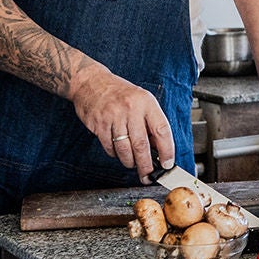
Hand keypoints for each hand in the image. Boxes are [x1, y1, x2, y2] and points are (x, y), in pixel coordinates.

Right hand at [69, 66, 175, 181]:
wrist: (91, 82)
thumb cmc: (120, 93)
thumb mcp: (142, 100)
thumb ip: (151, 122)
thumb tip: (159, 148)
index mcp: (146, 102)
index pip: (162, 130)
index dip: (167, 150)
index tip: (167, 164)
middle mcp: (131, 109)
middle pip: (142, 145)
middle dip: (146, 166)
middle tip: (148, 176)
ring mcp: (113, 117)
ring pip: (125, 150)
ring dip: (130, 163)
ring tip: (132, 164)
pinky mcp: (99, 125)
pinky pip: (110, 148)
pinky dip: (115, 155)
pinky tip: (118, 152)